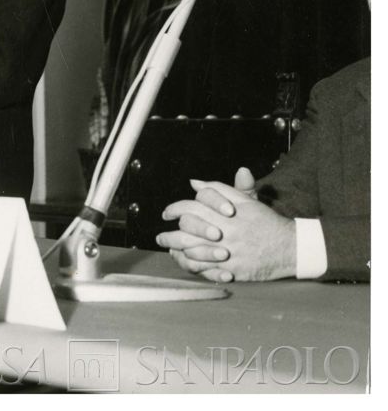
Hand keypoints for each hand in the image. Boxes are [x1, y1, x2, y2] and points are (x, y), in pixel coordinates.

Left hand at [157, 167, 295, 281]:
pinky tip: (185, 262)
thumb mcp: (246, 200)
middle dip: (169, 234)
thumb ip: (219, 189)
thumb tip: (194, 182)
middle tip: (160, 237)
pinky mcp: (233, 270)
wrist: (291, 247)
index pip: (192, 207)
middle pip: (188, 230)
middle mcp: (224, 232)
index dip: (175, 209)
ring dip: (177, 251)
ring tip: (169, 250)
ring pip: (193, 251)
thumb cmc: (265, 222)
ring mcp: (228, 252)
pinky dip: (192, 266)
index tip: (167, 213)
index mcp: (225, 213)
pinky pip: (206, 269)